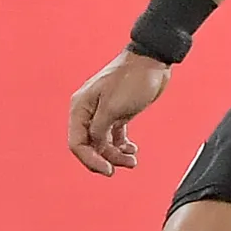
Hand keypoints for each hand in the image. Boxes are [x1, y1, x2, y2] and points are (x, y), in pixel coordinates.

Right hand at [67, 49, 172, 174]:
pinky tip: (132, 150)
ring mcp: (103, 112)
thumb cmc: (133, 79)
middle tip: (121, 167)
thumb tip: (95, 145)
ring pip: (103, 143)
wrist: (153, 60)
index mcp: (81, 107)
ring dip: (116, 155)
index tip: (107, 170)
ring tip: (132, 160)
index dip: (90, 160)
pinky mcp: (118, 112)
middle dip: (104, 159)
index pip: (77, 142)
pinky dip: (122, 146)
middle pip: (89, 145)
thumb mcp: (113, 108)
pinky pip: (115, 136)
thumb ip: (99, 130)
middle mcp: (89, 111)